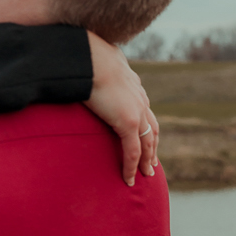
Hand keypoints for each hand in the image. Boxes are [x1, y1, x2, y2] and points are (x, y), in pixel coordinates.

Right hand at [84, 32, 159, 185]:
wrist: (90, 57)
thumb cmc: (88, 56)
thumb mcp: (97, 62)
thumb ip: (97, 70)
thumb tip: (83, 66)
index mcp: (134, 87)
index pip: (145, 111)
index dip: (145, 127)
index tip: (145, 139)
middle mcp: (140, 100)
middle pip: (152, 129)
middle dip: (152, 147)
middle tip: (152, 163)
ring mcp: (137, 112)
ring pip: (147, 143)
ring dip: (146, 160)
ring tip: (145, 174)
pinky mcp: (128, 123)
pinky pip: (132, 151)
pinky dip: (132, 167)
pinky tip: (128, 179)